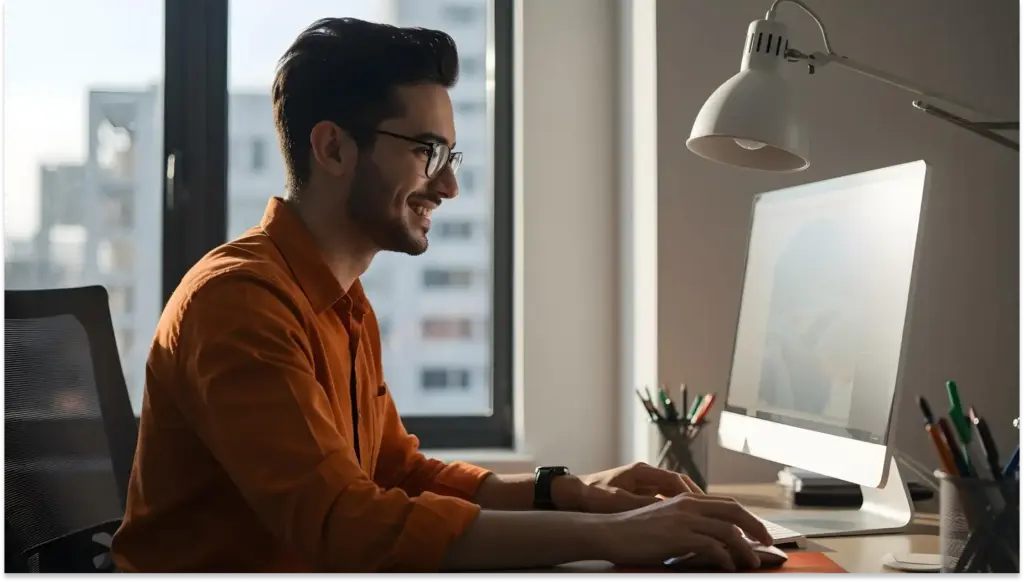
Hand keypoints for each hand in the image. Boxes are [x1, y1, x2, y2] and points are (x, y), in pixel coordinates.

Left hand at [573, 462, 702, 512]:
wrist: (571, 494)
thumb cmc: (593, 497)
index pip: (676, 480)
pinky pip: (660, 498)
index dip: (692, 493)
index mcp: (642, 471)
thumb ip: (645, 505)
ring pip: (670, 492)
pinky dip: (671, 508)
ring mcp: (640, 482)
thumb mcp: (620, 501)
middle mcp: (644, 474)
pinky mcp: (636, 491)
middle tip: (709, 515)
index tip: (704, 508)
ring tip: (698, 520)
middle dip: (693, 498)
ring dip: (683, 504)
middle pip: (677, 484)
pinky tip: (677, 523)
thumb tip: (670, 510)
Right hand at [597, 493, 773, 570]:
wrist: (610, 533)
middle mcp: (688, 504)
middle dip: (756, 527)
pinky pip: (712, 546)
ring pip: (728, 529)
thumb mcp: (666, 522)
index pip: (728, 503)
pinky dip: (725, 557)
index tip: (758, 532)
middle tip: (767, 544)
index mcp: (686, 498)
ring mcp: (683, 519)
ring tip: (752, 562)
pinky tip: (727, 567)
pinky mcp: (678, 536)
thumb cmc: (635, 532)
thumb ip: (689, 526)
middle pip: (735, 510)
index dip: (748, 517)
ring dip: (745, 548)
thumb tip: (713, 541)